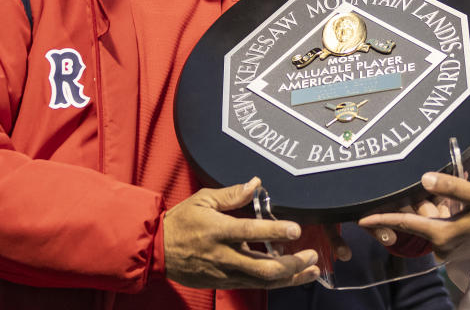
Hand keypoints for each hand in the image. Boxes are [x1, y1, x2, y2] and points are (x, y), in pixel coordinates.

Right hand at [164, 177, 319, 288]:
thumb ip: (231, 194)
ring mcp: (225, 273)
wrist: (157, 250)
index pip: (250, 231)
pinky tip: (291, 275)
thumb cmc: (181, 222)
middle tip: (312, 254)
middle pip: (263, 267)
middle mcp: (223, 255)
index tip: (296, 229)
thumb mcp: (202, 200)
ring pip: (263, 281)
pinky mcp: (225, 283)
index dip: (275, 231)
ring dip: (291, 277)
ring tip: (312, 269)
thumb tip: (256, 184)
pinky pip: (255, 285)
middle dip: (292, 264)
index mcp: (217, 230)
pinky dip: (276, 281)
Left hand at [357, 173, 469, 261]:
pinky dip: (440, 212)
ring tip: (453, 195)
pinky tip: (453, 201)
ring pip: (427, 224)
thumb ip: (451, 187)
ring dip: (432, 207)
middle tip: (434, 192)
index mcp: (444, 235)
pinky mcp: (453, 247)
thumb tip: (424, 179)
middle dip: (416, 204)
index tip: (361, 219)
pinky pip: (437, 227)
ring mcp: (448, 249)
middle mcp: (442, 247)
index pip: (406, 224)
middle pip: (416, 223)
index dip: (383, 219)